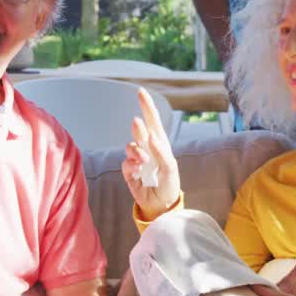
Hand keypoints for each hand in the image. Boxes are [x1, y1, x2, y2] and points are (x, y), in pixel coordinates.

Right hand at [122, 88, 180, 218]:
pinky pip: (126, 163)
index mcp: (160, 144)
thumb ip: (162, 152)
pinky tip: (138, 172)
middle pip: (139, 129)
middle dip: (137, 126)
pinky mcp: (129, 171)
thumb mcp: (170, 168)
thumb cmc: (169, 184)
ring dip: (137, 152)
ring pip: (130, 146)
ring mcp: (137, 159)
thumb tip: (151, 136)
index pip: (153, 121)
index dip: (147, 106)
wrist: (161, 204)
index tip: (140, 91)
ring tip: (144, 162)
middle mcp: (147, 148)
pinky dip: (131, 166)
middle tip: (137, 123)